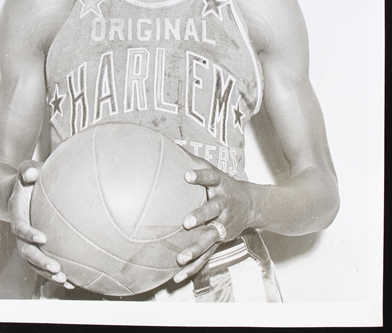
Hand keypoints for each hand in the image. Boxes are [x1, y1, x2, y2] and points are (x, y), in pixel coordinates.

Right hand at [8, 160, 73, 288]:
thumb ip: (27, 169)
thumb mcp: (26, 169)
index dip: (28, 233)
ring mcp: (26, 240)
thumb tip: (31, 173)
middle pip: (25, 251)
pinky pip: (42, 262)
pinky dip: (53, 274)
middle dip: (40, 261)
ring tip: (64, 280)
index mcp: (17, 212)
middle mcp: (19, 229)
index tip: (43, 238)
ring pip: (33, 262)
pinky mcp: (35, 245)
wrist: (17, 190)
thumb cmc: (27, 177)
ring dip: (46, 273)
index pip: (19, 226)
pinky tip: (70, 282)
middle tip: (56, 267)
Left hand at [173, 156, 253, 283]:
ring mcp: (223, 224)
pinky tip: (179, 276)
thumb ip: (193, 161)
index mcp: (221, 186)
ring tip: (181, 257)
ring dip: (196, 248)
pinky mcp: (220, 240)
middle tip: (187, 222)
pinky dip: (194, 266)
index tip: (187, 175)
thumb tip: (169, 145)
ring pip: (210, 237)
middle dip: (200, 216)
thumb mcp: (214, 171)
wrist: (252, 205)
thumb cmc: (224, 185)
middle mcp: (223, 205)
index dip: (200, 177)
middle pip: (212, 210)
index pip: (210, 178)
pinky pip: (207, 256)